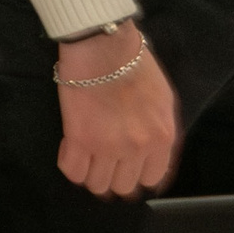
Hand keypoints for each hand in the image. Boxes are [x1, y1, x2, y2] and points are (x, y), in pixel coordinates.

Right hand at [55, 20, 178, 198]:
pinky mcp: (79, 139)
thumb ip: (159, 130)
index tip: (124, 168)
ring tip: (84, 156)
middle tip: (101, 161)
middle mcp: (138, 149)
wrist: (104, 47)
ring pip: (97, 183)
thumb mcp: (164, 101)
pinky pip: (72, 170)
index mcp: (163, 139)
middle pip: (123, 185)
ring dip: (90, 173)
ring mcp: (108, 147)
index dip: (135, 175)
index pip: (152, 179)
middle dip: (112, 176)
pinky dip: (70, 163)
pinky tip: (69, 148)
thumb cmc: (133, 64)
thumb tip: (149, 149)